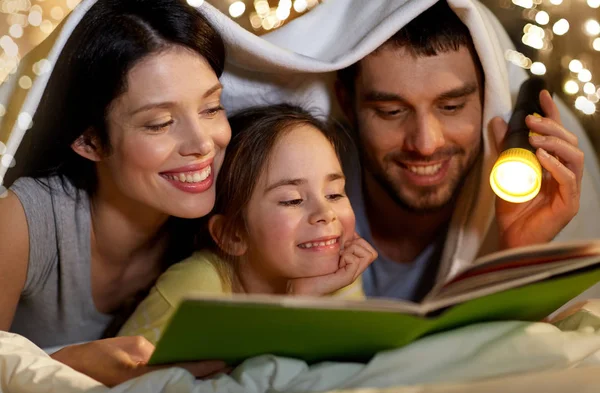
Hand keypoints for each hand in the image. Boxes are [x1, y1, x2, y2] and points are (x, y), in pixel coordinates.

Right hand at [50, 336, 228, 386]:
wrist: (73, 371)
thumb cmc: (99, 356)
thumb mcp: (129, 347)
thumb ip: (154, 352)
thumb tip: (176, 355)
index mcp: (141, 372)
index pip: (180, 368)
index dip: (203, 366)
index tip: (222, 361)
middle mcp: (144, 386)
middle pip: (182, 380)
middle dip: (204, 374)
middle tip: (230, 365)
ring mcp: (142, 391)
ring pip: (175, 385)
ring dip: (196, 378)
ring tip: (219, 369)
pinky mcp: (139, 391)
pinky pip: (164, 386)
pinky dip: (181, 379)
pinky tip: (196, 375)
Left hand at [288, 232, 376, 295]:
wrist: (300, 287)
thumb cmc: (310, 269)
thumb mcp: (325, 252)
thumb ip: (336, 243)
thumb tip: (344, 230)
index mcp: (351, 263)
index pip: (368, 249)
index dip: (357, 240)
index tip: (341, 242)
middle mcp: (354, 270)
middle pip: (371, 252)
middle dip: (357, 244)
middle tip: (340, 249)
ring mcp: (352, 275)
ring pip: (368, 255)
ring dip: (353, 249)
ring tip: (338, 255)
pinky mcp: (347, 278)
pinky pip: (355, 261)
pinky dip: (346, 256)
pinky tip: (336, 261)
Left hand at [490, 90, 583, 248]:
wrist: (511, 238)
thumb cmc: (512, 208)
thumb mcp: (504, 171)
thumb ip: (504, 147)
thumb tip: (497, 120)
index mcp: (554, 166)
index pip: (558, 135)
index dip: (552, 114)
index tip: (542, 94)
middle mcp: (566, 175)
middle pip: (569, 142)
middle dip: (551, 126)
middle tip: (530, 120)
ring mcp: (570, 190)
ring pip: (575, 157)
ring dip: (555, 143)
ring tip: (534, 137)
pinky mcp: (568, 205)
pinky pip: (568, 180)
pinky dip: (555, 165)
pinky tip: (540, 157)